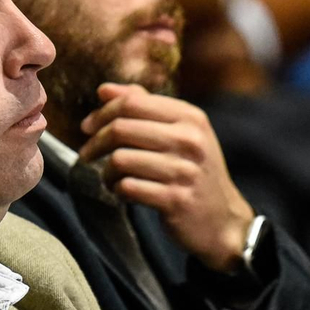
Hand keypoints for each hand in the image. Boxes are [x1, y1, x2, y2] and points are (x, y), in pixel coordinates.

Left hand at [77, 82, 254, 271]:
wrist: (222, 220)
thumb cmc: (193, 170)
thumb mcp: (181, 132)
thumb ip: (144, 107)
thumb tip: (104, 90)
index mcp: (190, 117)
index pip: (132, 102)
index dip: (102, 113)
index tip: (87, 127)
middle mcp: (190, 140)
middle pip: (121, 128)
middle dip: (96, 142)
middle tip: (87, 154)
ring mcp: (185, 171)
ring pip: (120, 160)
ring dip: (106, 172)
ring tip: (110, 178)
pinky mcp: (176, 200)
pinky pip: (128, 187)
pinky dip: (117, 190)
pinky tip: (123, 192)